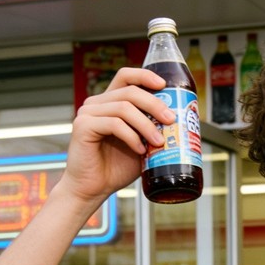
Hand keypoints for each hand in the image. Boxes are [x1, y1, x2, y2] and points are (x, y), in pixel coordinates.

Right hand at [61, 67, 173, 204]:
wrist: (94, 189)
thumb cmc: (117, 168)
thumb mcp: (142, 145)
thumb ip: (153, 131)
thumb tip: (181, 124)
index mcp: (110, 103)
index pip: (126, 77)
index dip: (145, 76)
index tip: (164, 85)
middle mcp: (97, 104)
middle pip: (130, 92)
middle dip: (155, 104)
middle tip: (170, 120)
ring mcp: (88, 113)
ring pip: (124, 108)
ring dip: (146, 125)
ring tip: (159, 142)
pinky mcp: (83, 126)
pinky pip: (114, 124)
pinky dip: (131, 136)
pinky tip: (140, 150)